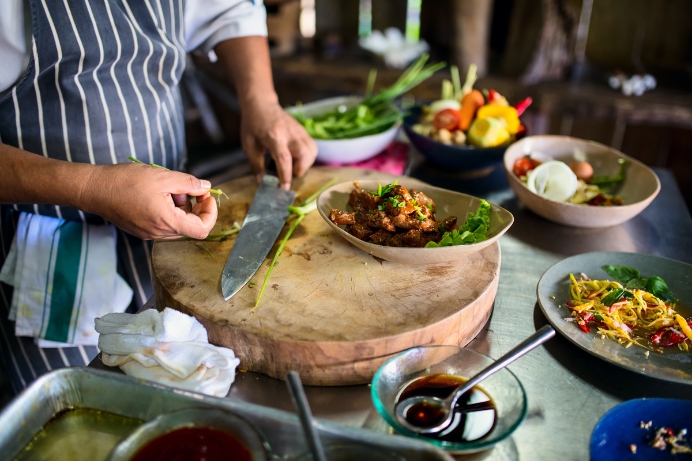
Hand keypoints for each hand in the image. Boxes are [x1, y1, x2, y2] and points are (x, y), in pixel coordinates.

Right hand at [80, 163, 217, 239]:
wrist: (94, 189)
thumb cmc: (125, 181)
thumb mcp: (162, 177)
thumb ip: (188, 183)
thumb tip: (206, 187)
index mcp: (166, 222)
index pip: (202, 229)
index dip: (210, 213)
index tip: (207, 196)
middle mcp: (158, 233)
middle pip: (190, 226)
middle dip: (195, 206)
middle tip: (188, 187)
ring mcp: (149, 233)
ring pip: (177, 224)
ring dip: (181, 207)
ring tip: (169, 188)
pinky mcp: (141, 230)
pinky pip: (164, 223)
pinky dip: (169, 210)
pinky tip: (158, 194)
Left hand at [240, 97, 316, 189]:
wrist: (261, 104)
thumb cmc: (253, 125)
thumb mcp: (249, 145)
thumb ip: (256, 165)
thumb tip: (262, 183)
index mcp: (274, 136)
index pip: (284, 158)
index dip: (286, 175)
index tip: (284, 188)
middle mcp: (290, 134)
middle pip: (305, 155)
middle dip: (300, 169)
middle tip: (289, 172)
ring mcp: (300, 131)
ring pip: (312, 152)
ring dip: (305, 164)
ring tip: (293, 165)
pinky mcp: (304, 131)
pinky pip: (313, 148)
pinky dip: (308, 157)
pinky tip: (297, 158)